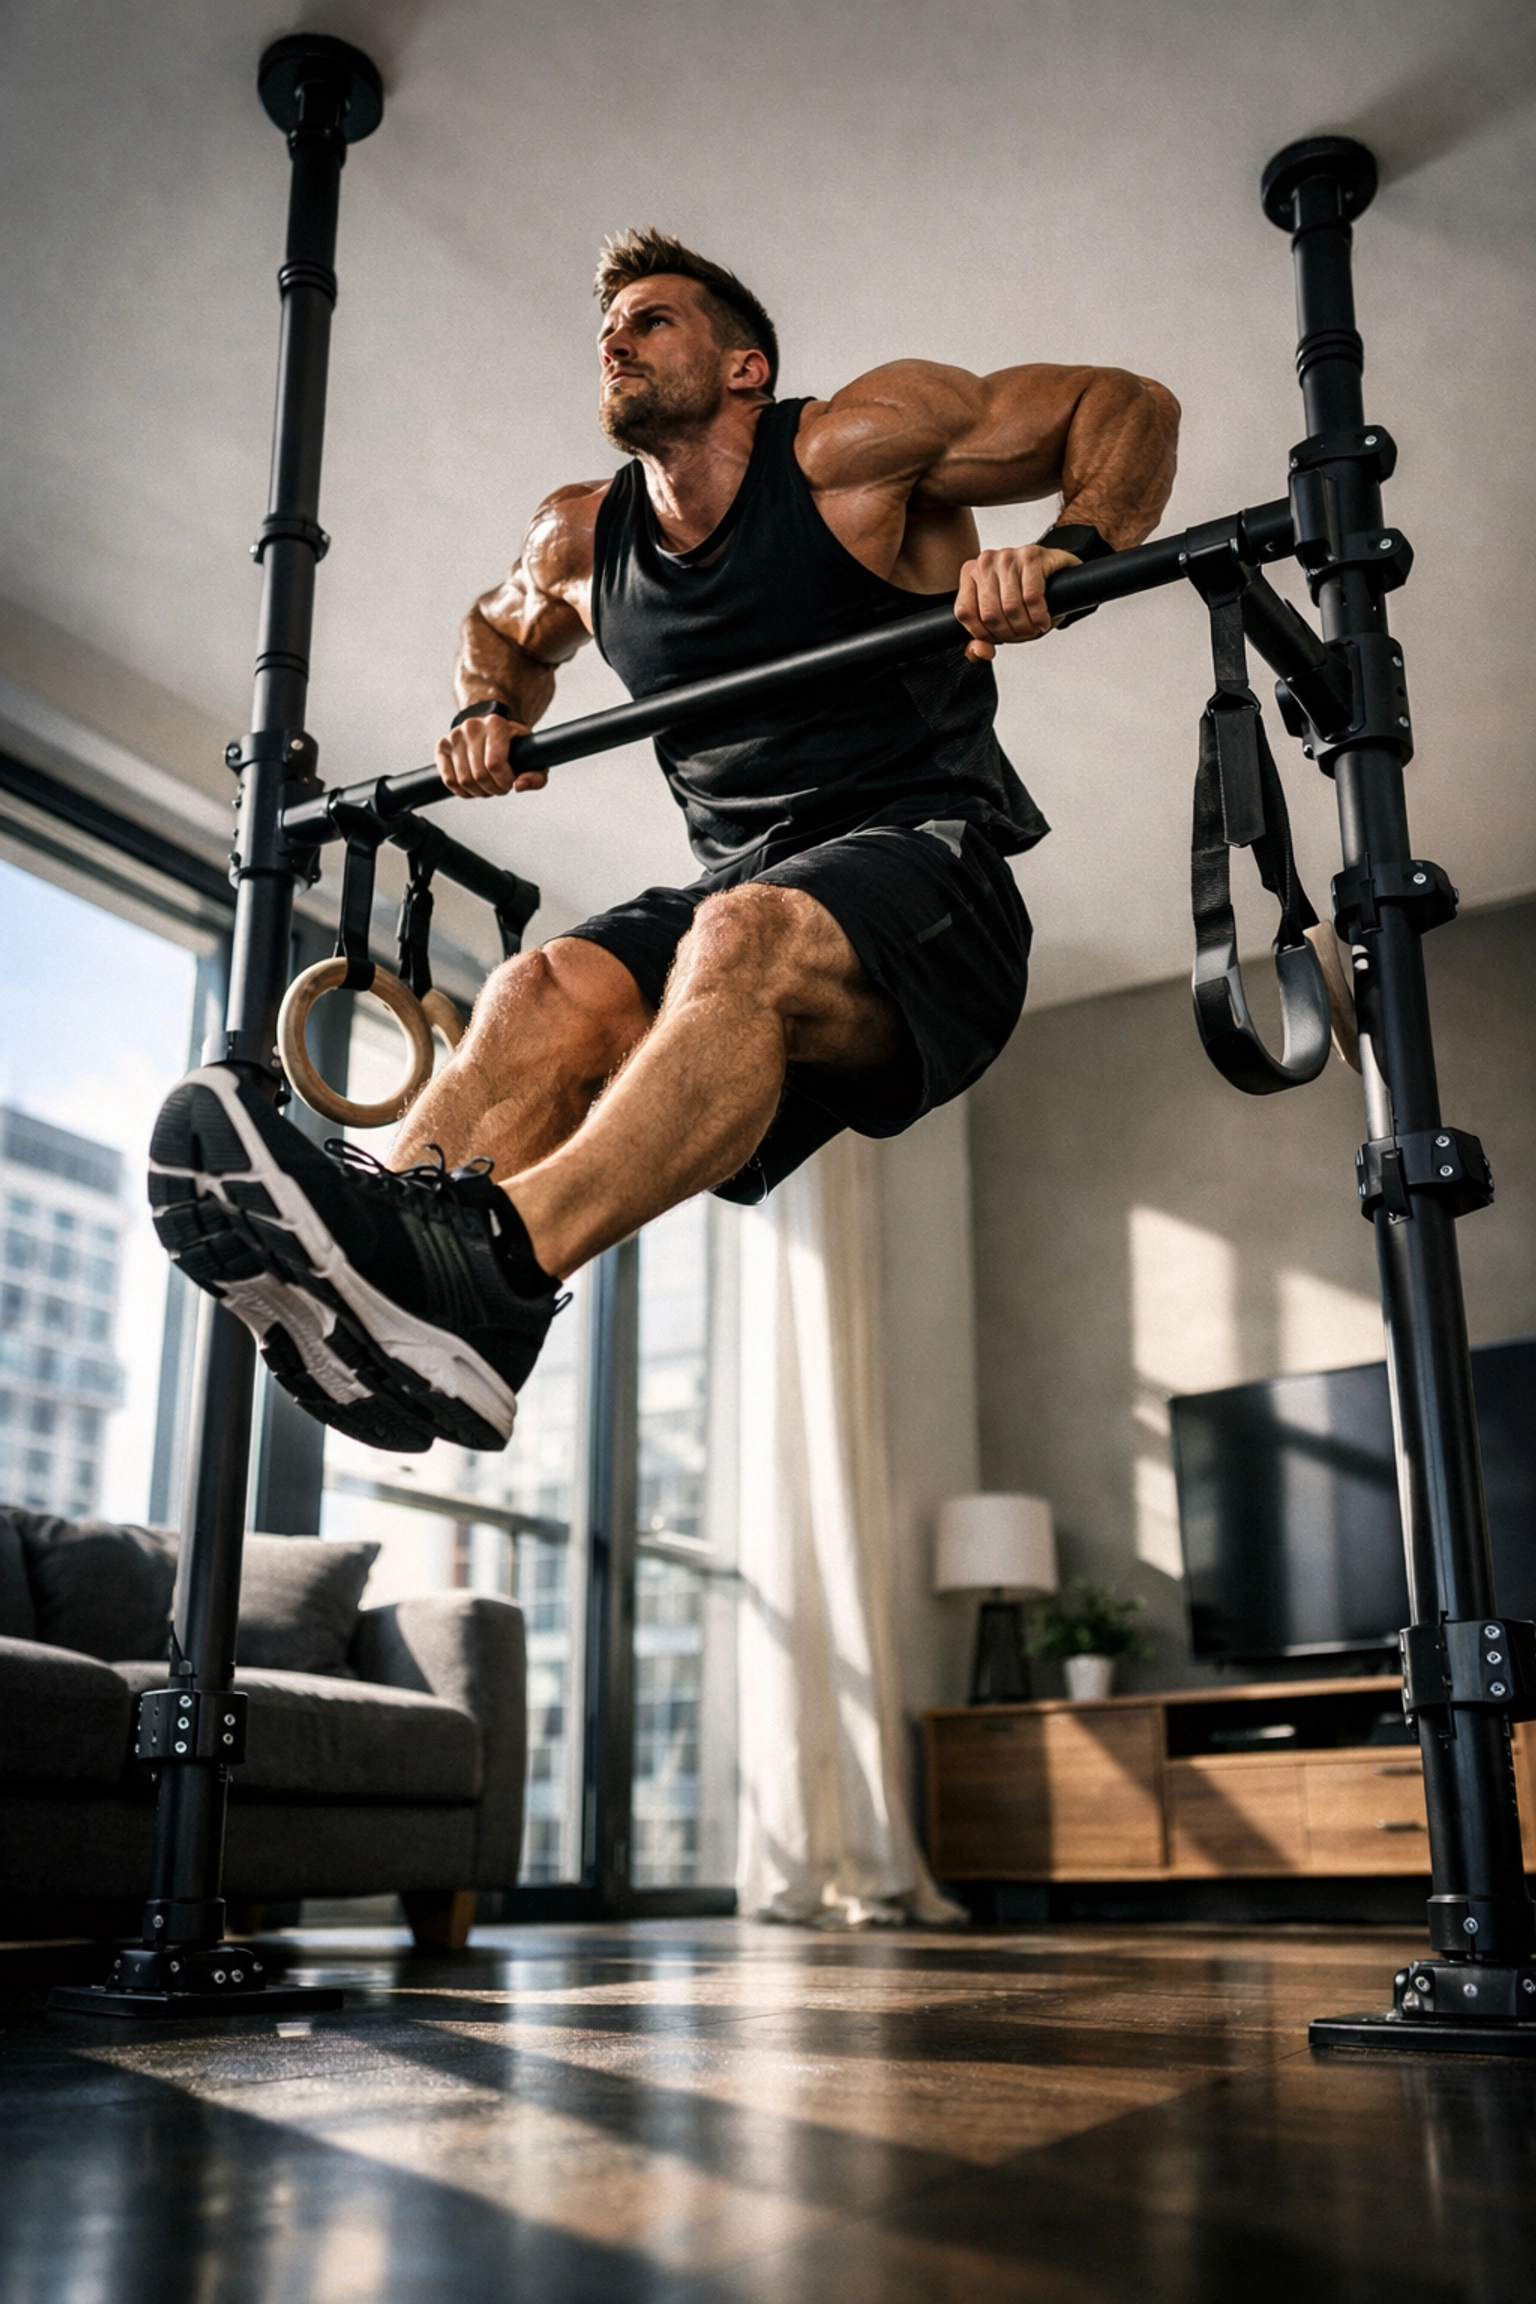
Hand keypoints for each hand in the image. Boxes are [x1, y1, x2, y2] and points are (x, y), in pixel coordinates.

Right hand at [435, 706, 545, 798]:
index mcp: (496, 724)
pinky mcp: (442, 746)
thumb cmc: (513, 746)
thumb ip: (536, 775)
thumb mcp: (532, 757)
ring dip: (479, 792)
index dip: (504, 782)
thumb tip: (519, 786)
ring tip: (488, 787)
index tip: (510, 783)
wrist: (491, 730)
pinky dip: (462, 791)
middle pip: (479, 775)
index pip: (495, 764)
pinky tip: (473, 788)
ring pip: (463, 780)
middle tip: (500, 788)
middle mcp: (472, 726)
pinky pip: (448, 779)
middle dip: (493, 789)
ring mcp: (454, 735)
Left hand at [954, 544, 1081, 660]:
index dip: (984, 634)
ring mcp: (1008, 557)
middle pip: (990, 614)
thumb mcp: (998, 618)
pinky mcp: (1031, 556)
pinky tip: (1043, 619)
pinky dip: (1039, 616)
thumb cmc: (1024, 592)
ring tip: (1034, 628)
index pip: (966, 613)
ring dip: (1026, 627)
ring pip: (1011, 608)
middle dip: (1009, 634)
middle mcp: (986, 563)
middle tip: (1022, 634)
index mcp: (970, 575)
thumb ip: (981, 640)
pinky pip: (1032, 597)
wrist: (1054, 568)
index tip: (999, 638)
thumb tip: (979, 651)